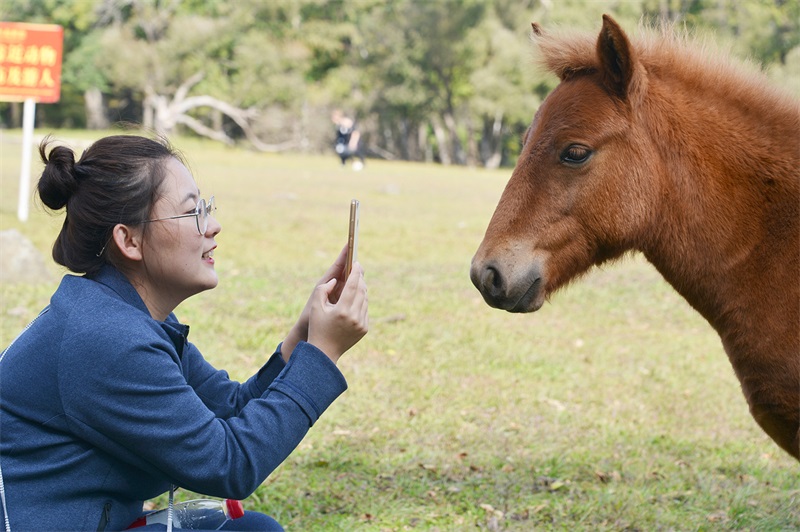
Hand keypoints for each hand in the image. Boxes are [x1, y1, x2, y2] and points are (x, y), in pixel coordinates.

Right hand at [281, 245, 355, 360]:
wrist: (324, 352)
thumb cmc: (317, 327)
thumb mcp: (315, 307)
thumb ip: (323, 289)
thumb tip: (336, 279)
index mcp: (342, 311)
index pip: (353, 286)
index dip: (355, 273)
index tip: (357, 263)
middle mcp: (354, 317)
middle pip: (362, 291)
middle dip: (360, 279)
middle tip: (357, 270)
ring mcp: (361, 324)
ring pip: (365, 300)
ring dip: (362, 290)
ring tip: (357, 282)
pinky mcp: (364, 329)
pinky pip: (365, 310)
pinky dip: (362, 301)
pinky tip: (357, 297)